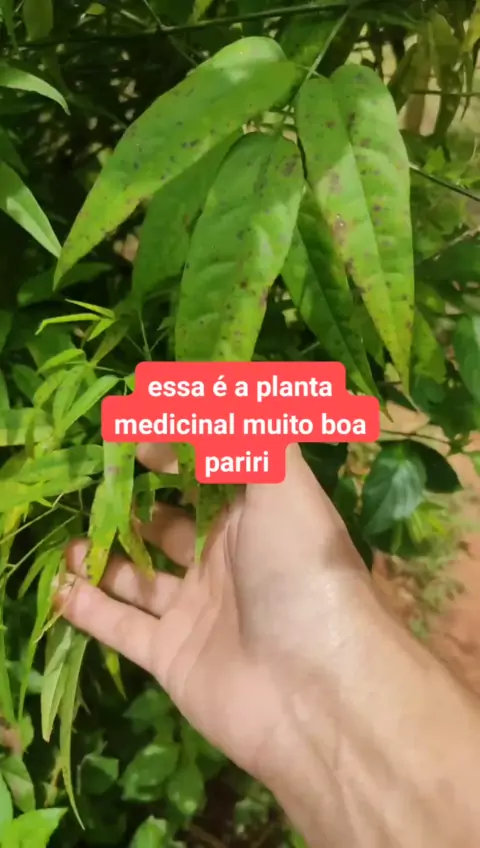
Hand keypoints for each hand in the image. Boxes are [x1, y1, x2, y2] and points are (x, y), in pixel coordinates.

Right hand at [58, 443, 369, 780]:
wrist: (317, 689)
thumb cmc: (302, 570)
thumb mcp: (285, 484)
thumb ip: (251, 432)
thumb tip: (212, 392)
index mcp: (256, 519)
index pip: (208, 478)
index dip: (174, 457)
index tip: (136, 444)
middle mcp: (227, 562)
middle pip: (170, 527)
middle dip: (134, 509)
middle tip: (97, 493)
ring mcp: (198, 611)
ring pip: (142, 578)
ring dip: (107, 558)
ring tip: (73, 544)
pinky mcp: (172, 657)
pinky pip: (122, 628)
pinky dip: (91, 610)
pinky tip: (61, 588)